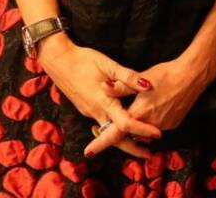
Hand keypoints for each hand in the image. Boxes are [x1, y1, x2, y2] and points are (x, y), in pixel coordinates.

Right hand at [35, 37, 161, 158]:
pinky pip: (102, 124)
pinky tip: (124, 127)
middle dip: (132, 147)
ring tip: (142, 142)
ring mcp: (89, 112)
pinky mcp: (86, 108)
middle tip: (149, 154)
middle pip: (116, 137)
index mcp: (103, 102)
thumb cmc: (84, 60)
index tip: (157, 134)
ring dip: (124, 140)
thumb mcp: (108, 65)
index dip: (142, 129)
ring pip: (108, 132)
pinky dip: (115, 130)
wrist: (58, 61)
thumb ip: (127, 77)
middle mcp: (95, 112)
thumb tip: (148, 86)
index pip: (125, 123)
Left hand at [104, 56, 215, 136]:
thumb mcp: (141, 77)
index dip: (101, 143)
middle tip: (110, 128)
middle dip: (120, 132)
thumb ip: (121, 87)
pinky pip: (156, 127)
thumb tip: (103, 87)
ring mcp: (163, 126)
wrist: (193, 75)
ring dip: (137, 126)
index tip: (88, 152)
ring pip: (143, 132)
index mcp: (139, 113)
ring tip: (138, 110)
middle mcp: (150, 124)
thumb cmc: (166, 73)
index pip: (115, 133)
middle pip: (129, 134)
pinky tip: (155, 107)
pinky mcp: (173, 124)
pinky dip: (150, 123)